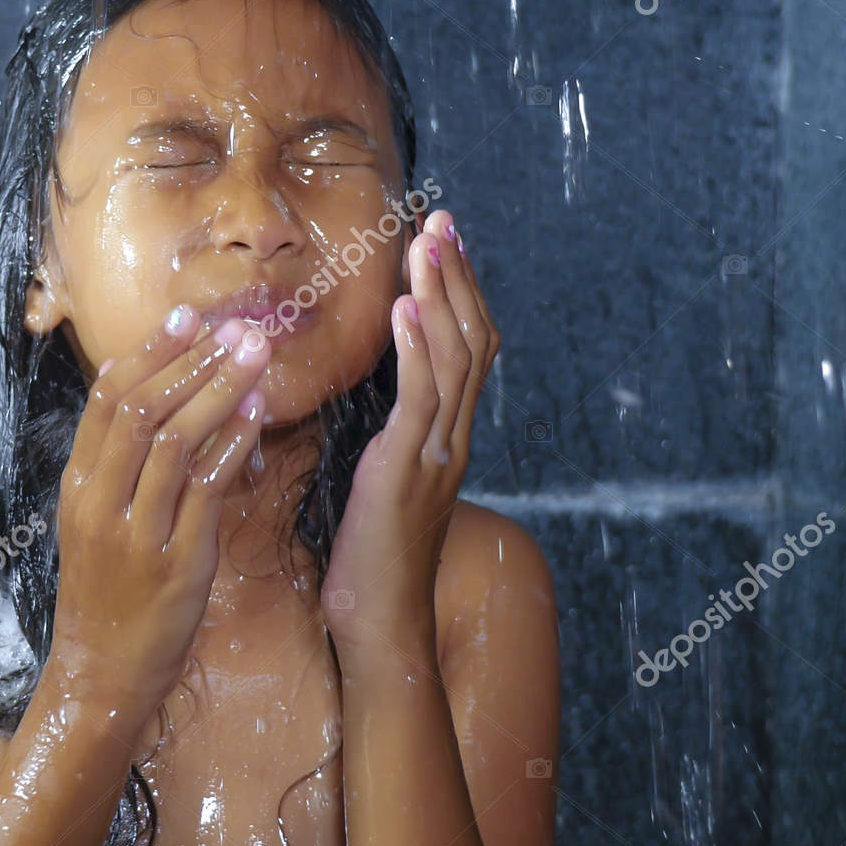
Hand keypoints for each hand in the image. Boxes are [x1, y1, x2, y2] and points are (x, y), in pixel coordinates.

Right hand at [45, 307, 271, 727]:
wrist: (101, 675)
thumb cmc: (107, 595)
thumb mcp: (95, 523)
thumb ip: (118, 465)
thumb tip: (150, 392)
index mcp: (78, 486)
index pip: (107, 400)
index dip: (150, 352)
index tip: (187, 315)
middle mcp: (99, 502)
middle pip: (140, 410)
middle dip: (191, 360)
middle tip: (235, 326)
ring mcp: (136, 533)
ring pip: (173, 441)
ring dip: (218, 389)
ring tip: (254, 354)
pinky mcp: (176, 563)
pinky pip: (205, 490)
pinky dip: (232, 444)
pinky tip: (257, 414)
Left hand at [320, 208, 498, 672]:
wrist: (379, 625)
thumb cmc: (371, 560)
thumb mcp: (379, 483)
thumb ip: (388, 436)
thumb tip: (374, 398)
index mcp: (446, 438)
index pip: (468, 349)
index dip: (459, 293)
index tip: (442, 241)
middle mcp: (453, 439)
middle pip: (474, 340)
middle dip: (457, 276)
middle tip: (442, 220)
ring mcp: (437, 455)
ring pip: (455, 359)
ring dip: (439, 295)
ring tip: (425, 244)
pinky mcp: (407, 473)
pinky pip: (421, 400)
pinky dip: (416, 347)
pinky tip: (403, 308)